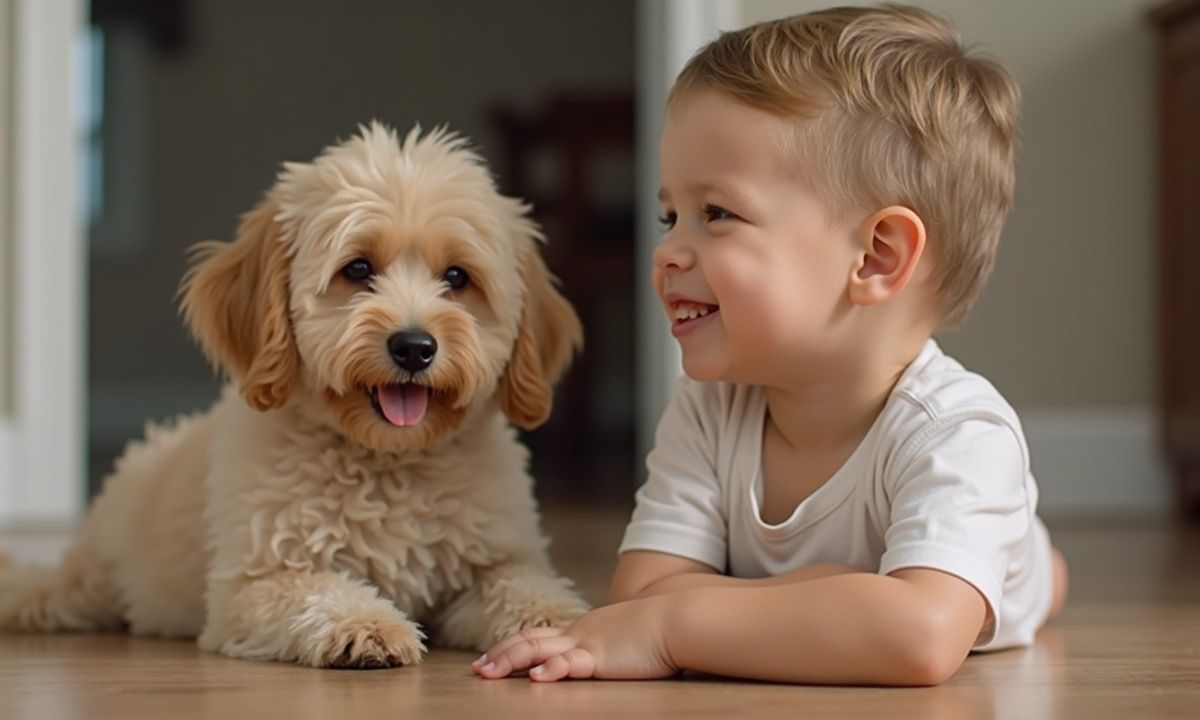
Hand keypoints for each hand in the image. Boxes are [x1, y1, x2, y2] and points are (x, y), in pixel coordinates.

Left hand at [471, 595, 679, 681]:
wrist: (678, 618)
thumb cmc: (658, 630)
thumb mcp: (625, 635)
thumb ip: (610, 644)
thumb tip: (608, 652)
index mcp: (583, 628)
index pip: (539, 635)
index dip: (512, 646)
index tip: (491, 657)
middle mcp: (578, 633)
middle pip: (529, 641)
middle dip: (500, 655)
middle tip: (477, 669)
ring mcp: (587, 644)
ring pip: (539, 651)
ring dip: (511, 662)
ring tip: (489, 673)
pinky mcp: (601, 658)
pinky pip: (571, 663)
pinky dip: (552, 670)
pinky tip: (537, 678)